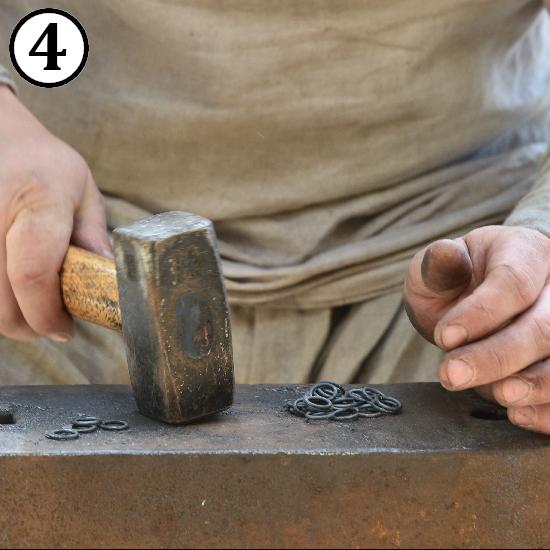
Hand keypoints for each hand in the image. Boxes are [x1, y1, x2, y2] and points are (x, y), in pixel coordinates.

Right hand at [0, 85, 110, 341]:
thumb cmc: (42, 163)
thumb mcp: (81, 189)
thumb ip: (92, 236)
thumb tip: (108, 281)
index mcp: (39, 201)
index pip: (34, 276)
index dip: (48, 315)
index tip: (64, 329)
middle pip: (2, 303)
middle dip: (28, 326)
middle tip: (50, 324)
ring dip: (5, 318)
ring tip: (29, 307)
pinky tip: (8, 289)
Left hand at [404, 225, 549, 433]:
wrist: (474, 301)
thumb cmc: (456, 284)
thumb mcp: (439, 270)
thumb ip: (439, 267)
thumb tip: (443, 253)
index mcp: (524, 252)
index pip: (513, 282)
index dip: (481, 313)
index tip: (445, 337)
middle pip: (545, 325)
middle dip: (498, 356)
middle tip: (452, 374)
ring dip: (535, 384)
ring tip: (497, 395)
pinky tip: (518, 414)